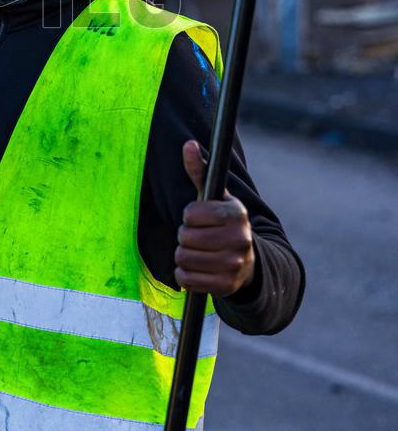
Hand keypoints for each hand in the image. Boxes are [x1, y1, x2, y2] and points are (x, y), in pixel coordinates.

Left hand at [174, 139, 254, 296]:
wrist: (248, 262)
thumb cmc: (223, 224)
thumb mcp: (214, 198)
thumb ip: (199, 171)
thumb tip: (187, 144)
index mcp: (236, 213)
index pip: (191, 213)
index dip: (190, 215)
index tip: (200, 218)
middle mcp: (239, 239)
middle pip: (185, 237)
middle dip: (185, 236)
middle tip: (198, 237)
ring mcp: (234, 264)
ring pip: (183, 258)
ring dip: (183, 255)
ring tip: (197, 252)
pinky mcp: (226, 286)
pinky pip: (186, 279)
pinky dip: (185, 274)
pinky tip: (197, 268)